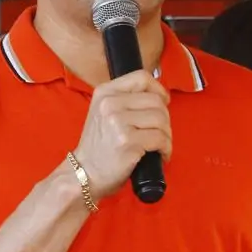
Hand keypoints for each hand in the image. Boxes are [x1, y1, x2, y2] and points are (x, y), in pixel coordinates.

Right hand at [72, 69, 170, 198]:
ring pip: (161, 119)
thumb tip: (159, 97)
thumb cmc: (98, 148)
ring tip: (159, 145)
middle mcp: (110, 103)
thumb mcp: (104, 113)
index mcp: (105, 92)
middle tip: (160, 132)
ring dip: (167, 135)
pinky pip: (161, 138)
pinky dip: (166, 148)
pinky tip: (160, 154)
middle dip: (164, 119)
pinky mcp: (128, 141)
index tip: (163, 102)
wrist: (84, 173)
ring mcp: (118, 122)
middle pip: (156, 100)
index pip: (141, 78)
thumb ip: (125, 100)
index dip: (158, 89)